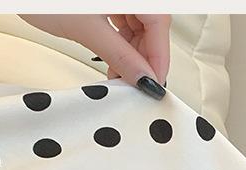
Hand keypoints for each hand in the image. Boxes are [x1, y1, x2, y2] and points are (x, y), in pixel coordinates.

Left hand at [19, 14, 170, 98]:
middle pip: (152, 28)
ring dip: (133, 55)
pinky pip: (124, 24)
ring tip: (121, 75)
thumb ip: (120, 56)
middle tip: (136, 84)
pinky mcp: (106, 2)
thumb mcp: (86, 29)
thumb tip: (143, 78)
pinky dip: (121, 45)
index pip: (159, 25)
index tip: (153, 84)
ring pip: (139, 28)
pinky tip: (114, 60)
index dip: (159, 59)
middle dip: (145, 59)